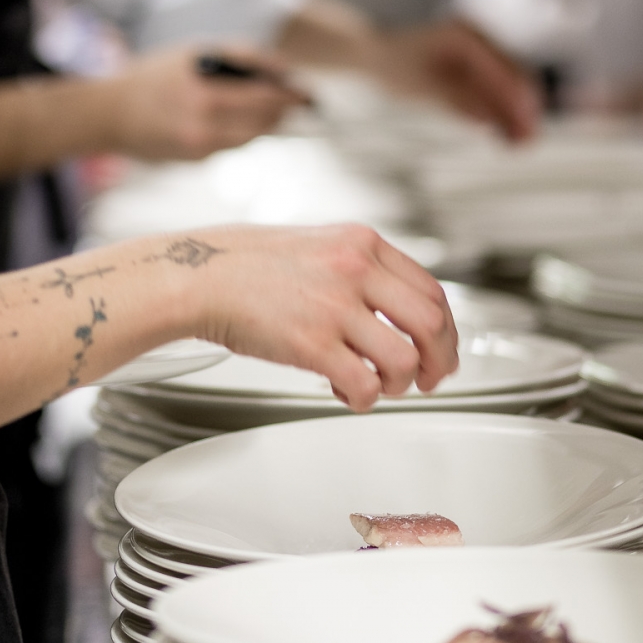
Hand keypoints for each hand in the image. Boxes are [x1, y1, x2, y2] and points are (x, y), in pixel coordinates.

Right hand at [108, 44, 308, 161]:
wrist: (111, 114)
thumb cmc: (156, 76)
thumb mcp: (194, 53)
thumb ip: (239, 57)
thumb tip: (282, 69)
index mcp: (206, 85)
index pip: (265, 91)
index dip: (290, 90)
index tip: (305, 89)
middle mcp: (204, 117)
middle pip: (265, 116)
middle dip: (286, 108)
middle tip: (301, 101)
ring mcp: (201, 141)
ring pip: (254, 134)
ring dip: (270, 123)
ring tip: (277, 111)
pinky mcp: (197, 157)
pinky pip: (235, 145)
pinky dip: (245, 132)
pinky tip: (245, 122)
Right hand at [174, 224, 459, 409]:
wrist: (196, 275)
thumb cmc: (247, 265)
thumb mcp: (319, 246)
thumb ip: (360, 270)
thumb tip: (396, 310)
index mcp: (362, 244)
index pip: (432, 290)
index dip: (445, 330)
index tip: (439, 350)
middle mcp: (355, 269)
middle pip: (432, 323)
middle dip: (438, 360)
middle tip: (425, 379)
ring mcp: (335, 306)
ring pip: (404, 358)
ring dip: (398, 383)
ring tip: (376, 385)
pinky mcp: (311, 343)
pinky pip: (364, 384)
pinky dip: (364, 399)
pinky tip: (345, 393)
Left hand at [370, 19, 540, 141]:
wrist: (375, 54)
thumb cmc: (394, 66)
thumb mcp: (424, 87)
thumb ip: (459, 100)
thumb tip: (490, 120)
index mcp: (466, 37)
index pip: (504, 72)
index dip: (517, 103)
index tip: (525, 130)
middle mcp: (478, 38)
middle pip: (514, 76)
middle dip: (522, 110)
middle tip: (527, 143)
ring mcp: (479, 49)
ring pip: (509, 84)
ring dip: (515, 113)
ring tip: (520, 144)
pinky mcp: (475, 64)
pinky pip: (496, 87)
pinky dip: (502, 109)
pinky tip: (505, 132)